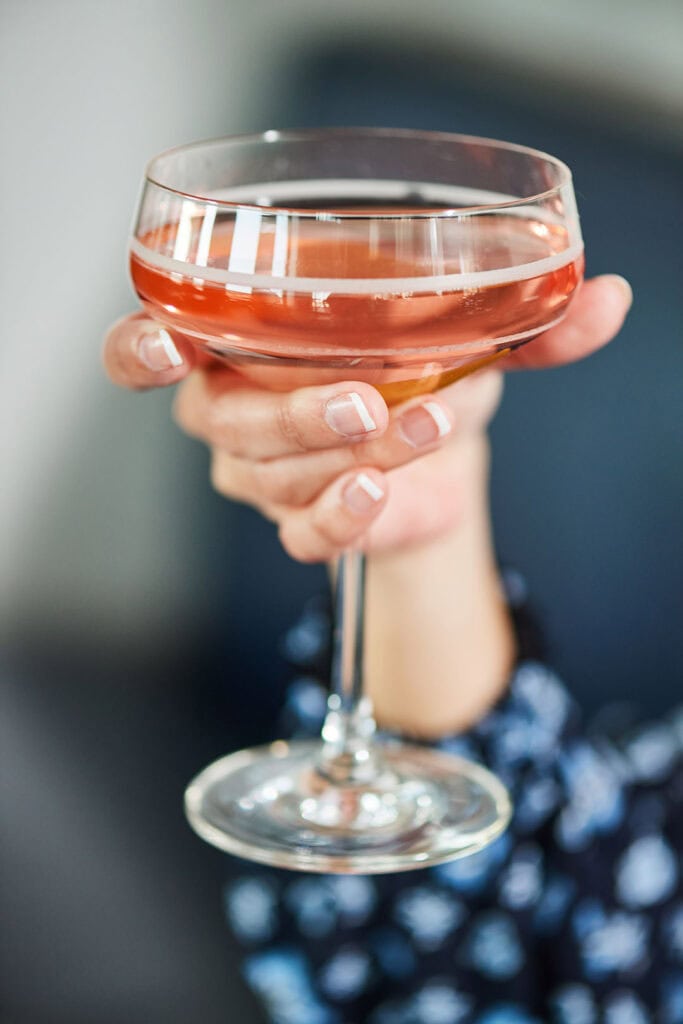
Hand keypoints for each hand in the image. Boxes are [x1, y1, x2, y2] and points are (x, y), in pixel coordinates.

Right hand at [103, 276, 631, 563]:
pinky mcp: (300, 522)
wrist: (445, 453)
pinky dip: (344, 515)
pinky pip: (301, 533)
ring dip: (348, 457)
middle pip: (219, 421)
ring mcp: (260, 474)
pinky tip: (381, 494)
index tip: (166, 342)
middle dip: (294, 413)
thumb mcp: (469, 337)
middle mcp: (232, 406)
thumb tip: (608, 297)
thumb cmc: (428, 373)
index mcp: (244, 339)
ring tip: (424, 428)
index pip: (147, 345)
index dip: (138, 349)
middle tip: (366, 402)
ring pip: (269, 478)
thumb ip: (527, 323)